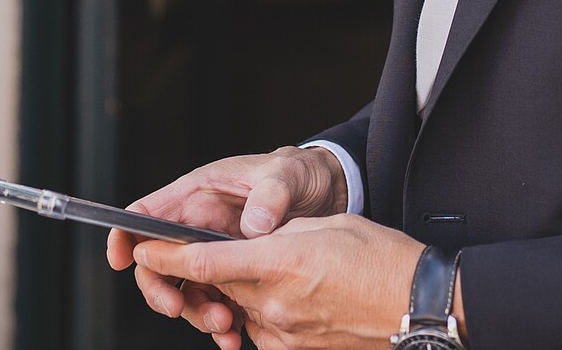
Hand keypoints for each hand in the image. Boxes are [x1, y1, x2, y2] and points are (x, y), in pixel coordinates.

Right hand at [106, 146, 349, 345]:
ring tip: (224, 326)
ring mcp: (216, 252)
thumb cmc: (301, 173)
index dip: (126, 236)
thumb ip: (270, 194)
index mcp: (199, 194)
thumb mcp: (289, 174)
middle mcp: (200, 226)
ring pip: (186, 290)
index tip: (120, 261)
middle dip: (161, 289)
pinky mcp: (236, 274)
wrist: (331, 194)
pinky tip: (235, 336)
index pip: (147, 214)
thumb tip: (253, 226)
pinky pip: (216, 302)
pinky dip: (221, 323)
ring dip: (196, 313)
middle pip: (158, 262)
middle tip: (177, 308)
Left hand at [133, 213, 434, 349]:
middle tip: (226, 255)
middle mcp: (274, 303)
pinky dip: (265, 316)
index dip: (166, 257)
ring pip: (241, 309)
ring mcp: (284, 334)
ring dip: (245, 294)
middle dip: (211, 273)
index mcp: (279, 261)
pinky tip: (292, 302)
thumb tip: (251, 239)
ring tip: (283, 277)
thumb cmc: (380, 258)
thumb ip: (278, 233)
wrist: (418, 305)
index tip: (143, 249)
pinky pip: (263, 334)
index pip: (204, 263)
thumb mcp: (325, 226)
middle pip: (219, 286)